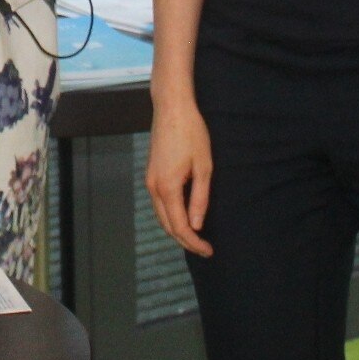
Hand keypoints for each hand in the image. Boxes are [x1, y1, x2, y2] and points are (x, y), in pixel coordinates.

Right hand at [145, 95, 214, 256]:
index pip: (180, 225)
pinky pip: (159, 203)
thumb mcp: (204, 167)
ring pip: (160, 215)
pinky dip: (170, 216)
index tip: (209, 250)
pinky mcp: (151, 173)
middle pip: (166, 225)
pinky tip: (183, 217)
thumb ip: (199, 198)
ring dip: (176, 229)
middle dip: (184, 240)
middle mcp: (153, 187)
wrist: (171, 109)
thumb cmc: (191, 134)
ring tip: (196, 237)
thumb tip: (197, 224)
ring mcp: (149, 180)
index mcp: (167, 187)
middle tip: (204, 249)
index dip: (194, 241)